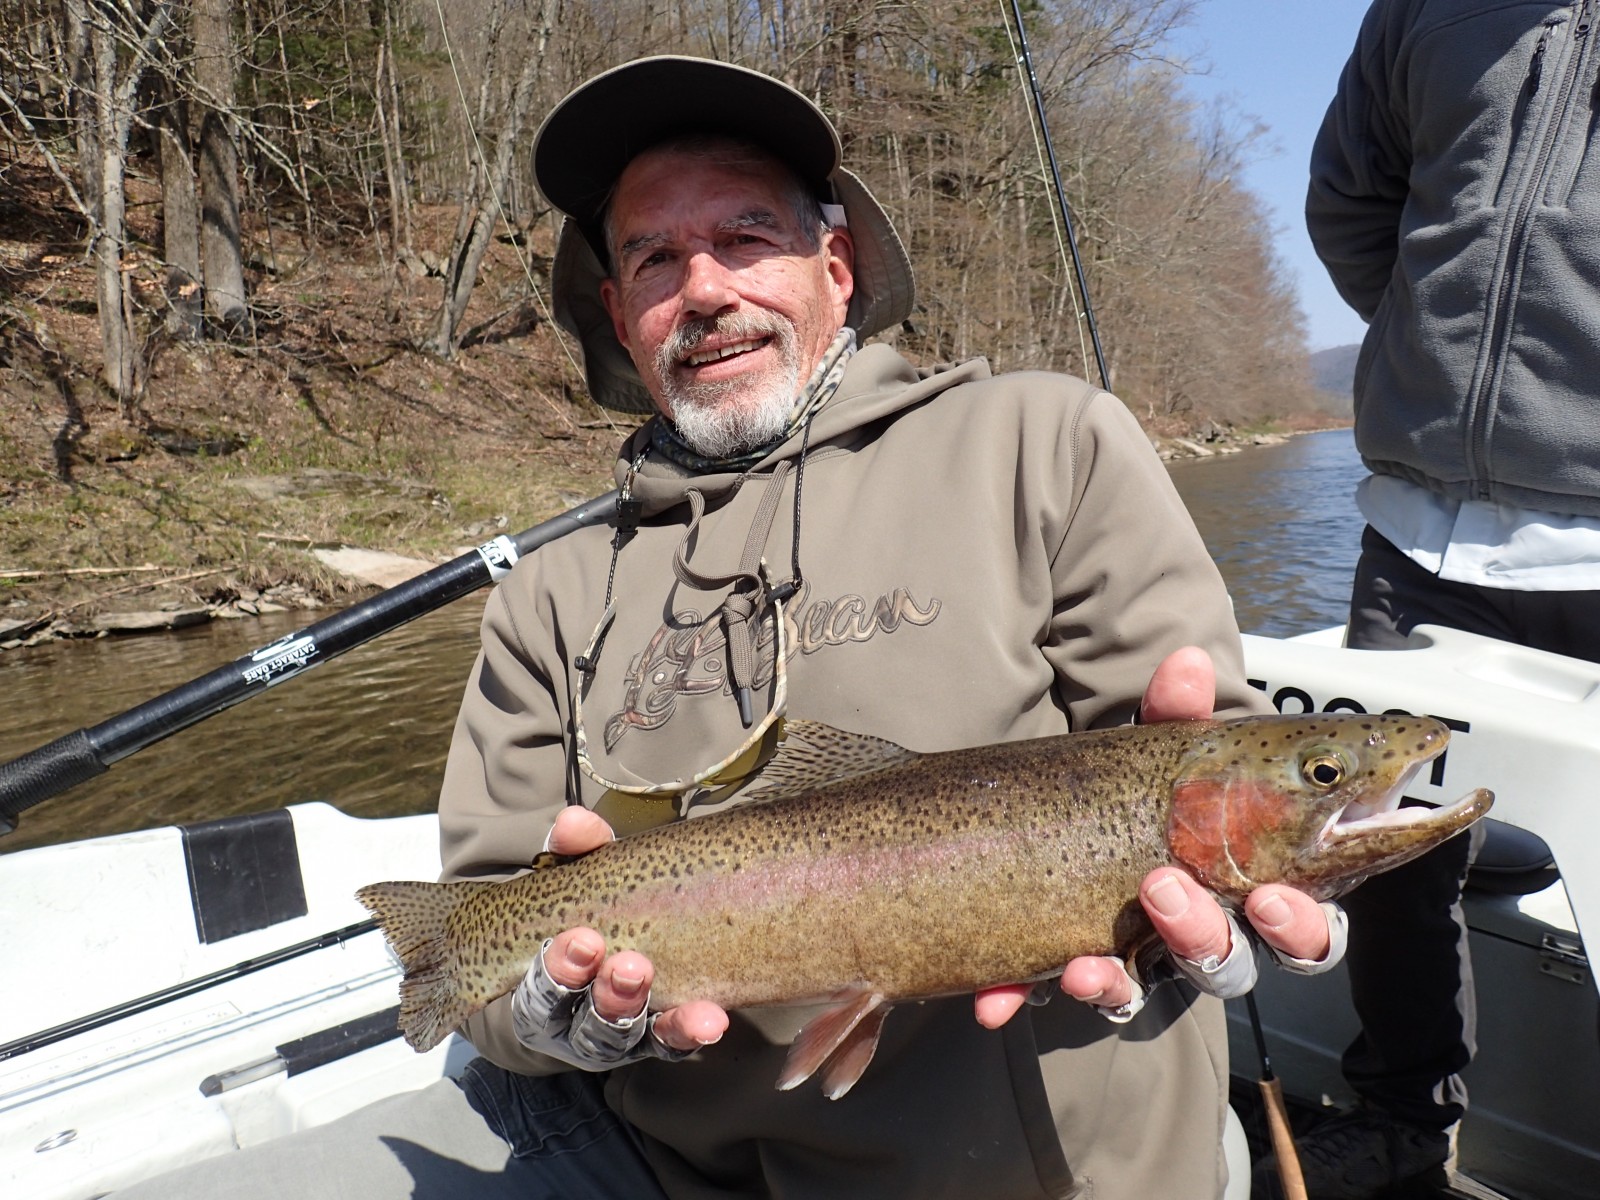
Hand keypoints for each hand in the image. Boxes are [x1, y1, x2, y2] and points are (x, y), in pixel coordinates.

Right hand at [510, 807, 728, 1065]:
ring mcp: (619, 1033)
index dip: (558, 972)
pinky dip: (687, 1029)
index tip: (582, 940)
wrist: (618, 937)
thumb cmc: (584, 908)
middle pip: (585, 1021)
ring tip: (657, 977)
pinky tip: (710, 1019)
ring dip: (641, 1006)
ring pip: (625, 1034)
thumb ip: (573, 850)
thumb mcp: (574, 876)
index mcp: (544, 988)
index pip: (541, 992)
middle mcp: (576, 1022)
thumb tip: (573, 821)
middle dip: (606, 993)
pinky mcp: (658, 1037)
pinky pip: (671, 1041)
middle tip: (630, 964)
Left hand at [973, 647, 1338, 1027]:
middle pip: (1235, 967)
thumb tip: (1187, 663)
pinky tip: (1001, 997)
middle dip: (1208, 939)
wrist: (1069, 813)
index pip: (1304, 924)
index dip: (1298, 925)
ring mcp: (1144, 960)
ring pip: (1149, 993)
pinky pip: (1066, 993)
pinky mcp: (1085, 971)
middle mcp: (1211, 934)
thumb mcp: (1162, 749)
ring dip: (1121, 981)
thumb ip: (1176, 713)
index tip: (1268, 898)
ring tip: (1090, 959)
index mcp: (1258, 885)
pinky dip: (1036, 993)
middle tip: (1167, 892)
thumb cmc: (1151, 790)